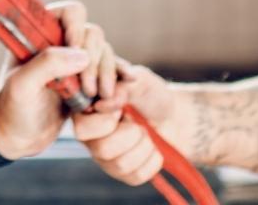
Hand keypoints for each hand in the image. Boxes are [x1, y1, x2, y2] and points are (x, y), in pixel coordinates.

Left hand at [0, 1, 118, 159]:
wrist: (16, 135)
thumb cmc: (10, 107)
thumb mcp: (22, 86)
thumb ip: (46, 66)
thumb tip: (82, 55)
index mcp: (40, 32)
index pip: (70, 13)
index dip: (78, 29)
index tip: (77, 55)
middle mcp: (60, 40)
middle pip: (93, 34)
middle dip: (95, 60)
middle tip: (88, 89)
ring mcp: (74, 60)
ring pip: (104, 53)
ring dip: (107, 73)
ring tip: (101, 99)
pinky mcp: (86, 80)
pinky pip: (110, 72)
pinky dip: (119, 77)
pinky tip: (128, 82)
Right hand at [72, 61, 180, 184]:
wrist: (174, 115)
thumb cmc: (151, 94)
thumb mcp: (138, 82)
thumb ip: (120, 88)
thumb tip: (104, 103)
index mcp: (87, 115)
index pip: (83, 129)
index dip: (106, 121)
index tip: (122, 110)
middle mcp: (91, 139)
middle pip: (103, 150)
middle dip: (131, 133)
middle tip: (137, 121)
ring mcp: (106, 159)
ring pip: (121, 165)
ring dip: (144, 145)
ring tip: (146, 132)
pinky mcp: (123, 174)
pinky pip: (136, 176)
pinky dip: (153, 159)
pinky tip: (153, 147)